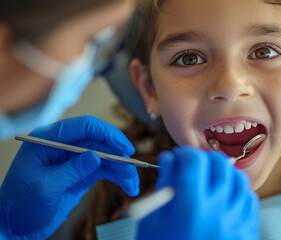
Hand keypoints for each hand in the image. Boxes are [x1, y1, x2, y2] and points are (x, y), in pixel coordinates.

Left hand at [0, 116, 139, 238]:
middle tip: (132, 171)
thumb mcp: (45, 186)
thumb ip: (72, 169)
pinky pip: (104, 170)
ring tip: (132, 185)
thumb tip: (96, 155)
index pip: (84, 126)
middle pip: (100, 142)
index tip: (124, 148)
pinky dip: (117, 177)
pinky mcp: (82, 173)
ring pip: (106, 156)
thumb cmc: (20, 203)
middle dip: (118, 156)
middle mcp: (64, 145)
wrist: (15, 226)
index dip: (108, 134)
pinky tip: (128, 186)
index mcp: (48, 139)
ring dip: (121, 169)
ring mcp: (74, 159)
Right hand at [137, 146, 258, 239]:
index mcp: (190, 208)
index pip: (195, 161)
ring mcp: (235, 226)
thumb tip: (172, 159)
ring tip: (212, 181)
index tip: (182, 157)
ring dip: (225, 174)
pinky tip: (226, 198)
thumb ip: (165, 184)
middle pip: (221, 166)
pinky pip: (250, 202)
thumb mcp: (153, 219)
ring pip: (240, 181)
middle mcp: (217, 214)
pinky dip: (239, 193)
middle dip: (207, 159)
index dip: (186, 154)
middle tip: (197, 165)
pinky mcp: (246, 236)